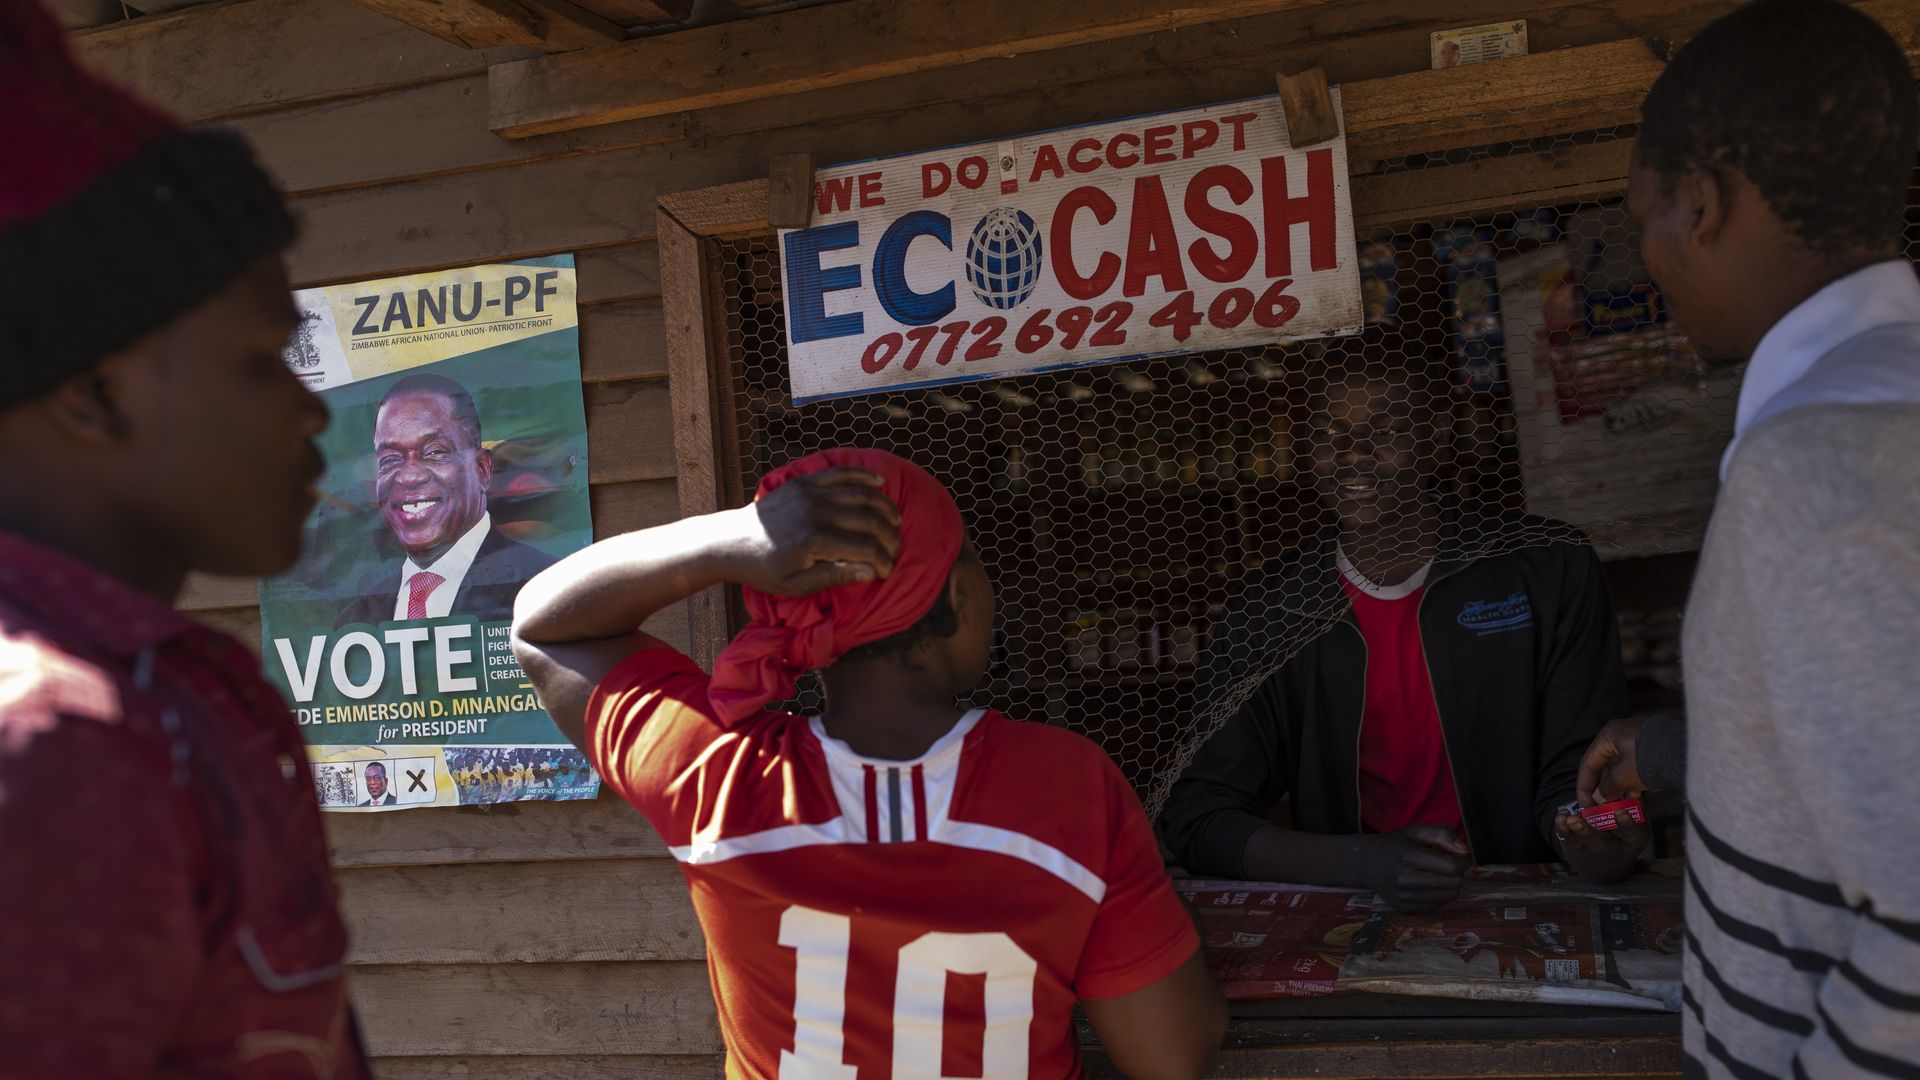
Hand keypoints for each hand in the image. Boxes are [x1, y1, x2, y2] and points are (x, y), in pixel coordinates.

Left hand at [728, 467, 902, 595]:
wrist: (732, 541)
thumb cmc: (764, 570)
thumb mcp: (796, 585)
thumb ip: (834, 577)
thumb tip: (870, 572)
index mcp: (815, 542)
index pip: (865, 549)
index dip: (883, 560)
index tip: (886, 571)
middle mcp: (817, 513)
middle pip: (869, 520)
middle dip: (890, 536)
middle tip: (895, 548)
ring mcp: (811, 493)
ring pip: (861, 494)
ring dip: (884, 507)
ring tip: (896, 520)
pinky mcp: (804, 482)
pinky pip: (840, 474)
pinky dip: (862, 476)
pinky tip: (879, 483)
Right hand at [1360, 826, 1470, 912]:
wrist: (1364, 863)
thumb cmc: (1394, 845)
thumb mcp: (1416, 831)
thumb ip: (1443, 834)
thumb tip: (1465, 851)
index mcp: (1408, 856)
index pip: (1451, 866)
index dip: (1463, 861)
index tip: (1460, 856)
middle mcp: (1404, 879)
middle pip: (1453, 883)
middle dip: (1457, 873)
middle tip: (1448, 864)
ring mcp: (1403, 896)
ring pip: (1449, 896)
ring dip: (1450, 885)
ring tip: (1437, 874)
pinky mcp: (1404, 908)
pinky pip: (1437, 905)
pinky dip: (1439, 895)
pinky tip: (1428, 885)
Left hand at [1554, 806, 1647, 879]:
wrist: (1607, 867)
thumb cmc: (1625, 838)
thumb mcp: (1637, 827)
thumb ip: (1636, 807)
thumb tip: (1635, 786)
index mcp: (1630, 841)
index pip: (1630, 833)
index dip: (1626, 823)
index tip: (1621, 812)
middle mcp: (1610, 848)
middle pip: (1598, 842)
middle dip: (1586, 831)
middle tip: (1575, 820)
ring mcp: (1590, 850)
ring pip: (1579, 841)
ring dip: (1570, 830)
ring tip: (1567, 818)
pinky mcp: (1575, 849)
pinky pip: (1567, 839)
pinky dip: (1562, 828)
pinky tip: (1561, 817)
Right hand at [1577, 716, 1646, 806]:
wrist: (1687, 752)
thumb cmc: (1650, 760)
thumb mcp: (1623, 777)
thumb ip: (1607, 789)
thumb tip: (1599, 798)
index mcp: (1609, 735)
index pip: (1588, 763)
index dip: (1584, 786)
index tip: (1585, 804)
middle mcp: (1622, 735)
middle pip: (1605, 766)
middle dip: (1604, 789)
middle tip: (1601, 808)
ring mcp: (1639, 741)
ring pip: (1622, 769)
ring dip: (1619, 789)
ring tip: (1619, 808)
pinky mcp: (1653, 750)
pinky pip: (1637, 768)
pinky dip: (1634, 784)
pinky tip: (1637, 801)